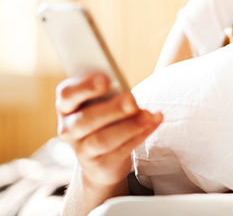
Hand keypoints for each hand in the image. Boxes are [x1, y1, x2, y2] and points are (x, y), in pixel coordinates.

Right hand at [56, 73, 162, 187]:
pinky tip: (154, 122)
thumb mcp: (101, 102)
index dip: (85, 86)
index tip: (106, 80)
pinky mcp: (100, 165)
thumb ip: (110, 93)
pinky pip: (121, 150)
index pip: (67, 94)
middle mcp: (68, 129)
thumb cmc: (103, 118)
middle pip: (85, 119)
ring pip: (102, 140)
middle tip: (131, 100)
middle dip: (111, 109)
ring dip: (128, 126)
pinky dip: (140, 135)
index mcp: (67, 106)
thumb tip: (128, 96)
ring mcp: (82, 150)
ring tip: (147, 115)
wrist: (101, 160)